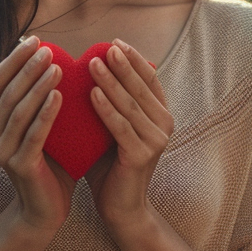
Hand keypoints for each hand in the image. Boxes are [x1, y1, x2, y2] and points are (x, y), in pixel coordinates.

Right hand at [0, 35, 75, 235]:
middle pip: (8, 92)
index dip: (15, 58)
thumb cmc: (50, 161)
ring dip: (38, 86)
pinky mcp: (19, 165)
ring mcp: (2, 151)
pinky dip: (46, 113)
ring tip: (58, 68)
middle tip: (49, 50)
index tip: (36, 39)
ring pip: (19, 111)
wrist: (46, 209)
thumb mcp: (42, 124)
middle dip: (28, 67)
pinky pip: (34, 134)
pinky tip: (59, 96)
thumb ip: (41, 97)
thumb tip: (55, 58)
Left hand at [83, 40, 173, 230]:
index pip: (149, 78)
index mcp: (160, 114)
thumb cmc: (110, 164)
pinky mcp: (142, 155)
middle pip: (140, 87)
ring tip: (93, 63)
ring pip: (130, 104)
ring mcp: (155, 140)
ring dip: (111, 81)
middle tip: (105, 47)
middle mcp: (164, 124)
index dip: (134, 59)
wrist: (120, 208)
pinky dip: (106, 108)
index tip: (115, 42)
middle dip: (122, 65)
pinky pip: (121, 127)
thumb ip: (108, 101)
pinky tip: (92, 93)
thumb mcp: (111, 127)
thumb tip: (87, 67)